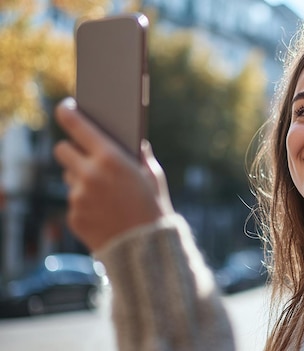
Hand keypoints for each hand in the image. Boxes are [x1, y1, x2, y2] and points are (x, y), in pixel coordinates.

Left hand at [53, 97, 173, 250]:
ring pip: (69, 177)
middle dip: (72, 150)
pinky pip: (74, 201)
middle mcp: (89, 174)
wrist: (147, 249)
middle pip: (62, 150)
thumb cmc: (154, 206)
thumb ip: (139, 153)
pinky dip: (85, 203)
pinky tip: (104, 211)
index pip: (76, 125)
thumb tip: (132, 139)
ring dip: (81, 178)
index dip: (68, 113)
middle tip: (82, 152)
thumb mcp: (152, 175)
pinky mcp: (73, 216)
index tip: (66, 107)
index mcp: (110, 158)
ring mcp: (78, 197)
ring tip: (105, 191)